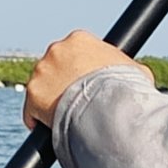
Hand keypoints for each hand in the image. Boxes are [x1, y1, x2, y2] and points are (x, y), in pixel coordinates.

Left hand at [25, 30, 140, 128]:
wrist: (106, 108)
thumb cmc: (125, 90)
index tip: (86, 84)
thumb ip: (126, 69)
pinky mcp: (32, 94)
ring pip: (42, 87)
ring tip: (65, 117)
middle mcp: (56, 50)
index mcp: (80, 40)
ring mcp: (42, 71)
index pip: (75, 53)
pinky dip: (37, 118)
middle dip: (63, 83)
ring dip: (50, 100)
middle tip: (76, 101)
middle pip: (55, 68)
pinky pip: (31, 109)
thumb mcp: (136, 72)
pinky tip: (48, 127)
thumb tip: (134, 76)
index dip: (81, 71)